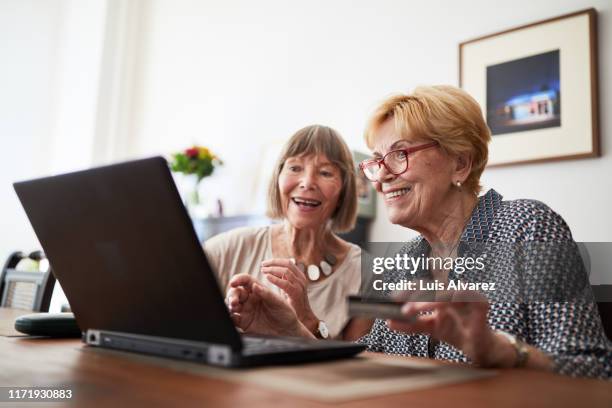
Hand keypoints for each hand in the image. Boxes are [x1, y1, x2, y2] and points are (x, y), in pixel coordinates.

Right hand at [226, 274, 313, 337]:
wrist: (287, 331)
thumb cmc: (286, 313)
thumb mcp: (278, 302)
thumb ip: (266, 294)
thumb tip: (255, 286)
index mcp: (259, 290)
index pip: (245, 281)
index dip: (238, 279)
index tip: (233, 283)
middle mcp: (250, 299)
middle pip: (236, 292)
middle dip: (232, 295)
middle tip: (234, 302)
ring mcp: (246, 310)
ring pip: (231, 304)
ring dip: (229, 305)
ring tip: (233, 308)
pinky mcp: (244, 322)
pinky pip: (232, 318)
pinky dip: (230, 317)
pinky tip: (234, 317)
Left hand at [261, 258, 318, 330]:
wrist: (303, 317)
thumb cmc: (293, 302)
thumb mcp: (288, 287)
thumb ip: (283, 278)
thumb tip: (271, 270)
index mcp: (299, 276)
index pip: (287, 262)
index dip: (275, 261)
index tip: (264, 263)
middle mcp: (301, 278)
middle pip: (287, 264)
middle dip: (273, 263)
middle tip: (262, 265)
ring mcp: (299, 285)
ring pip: (286, 271)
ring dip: (272, 269)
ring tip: (263, 271)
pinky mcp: (296, 293)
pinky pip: (285, 283)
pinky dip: (275, 279)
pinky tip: (267, 278)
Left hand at [387, 289, 511, 366]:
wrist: (478, 347)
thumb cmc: (455, 332)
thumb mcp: (429, 328)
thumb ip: (411, 325)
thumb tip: (389, 322)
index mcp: (438, 295)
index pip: (422, 287)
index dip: (408, 290)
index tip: (393, 298)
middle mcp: (451, 293)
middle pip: (432, 288)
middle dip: (415, 296)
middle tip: (401, 307)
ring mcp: (465, 296)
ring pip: (446, 293)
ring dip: (430, 300)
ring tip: (414, 309)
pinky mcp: (480, 303)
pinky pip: (471, 296)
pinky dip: (460, 295)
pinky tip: (449, 299)